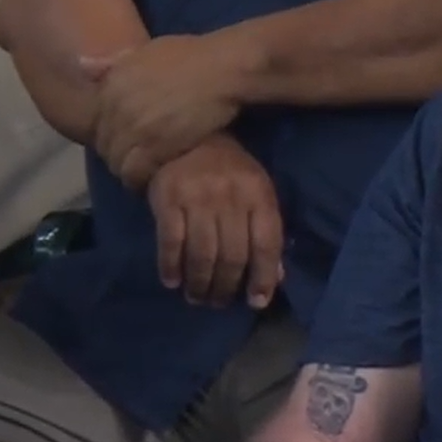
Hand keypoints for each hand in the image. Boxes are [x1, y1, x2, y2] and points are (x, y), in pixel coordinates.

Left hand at [87, 35, 243, 187]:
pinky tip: (151, 180)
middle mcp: (115, 106)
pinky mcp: (153, 147)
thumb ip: (115, 63)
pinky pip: (133, 173)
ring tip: (145, 174)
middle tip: (138, 161)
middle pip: (105, 144)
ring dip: (128, 170)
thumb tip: (81, 64)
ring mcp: (133, 128)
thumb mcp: (147, 50)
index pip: (98, 122)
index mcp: (111, 84)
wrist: (222, 69)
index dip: (112, 135)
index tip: (128, 141)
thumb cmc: (193, 55)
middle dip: (118, 154)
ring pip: (116, 162)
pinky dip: (139, 180)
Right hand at [147, 135, 284, 306]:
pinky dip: (171, 267)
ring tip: (197, 298)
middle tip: (218, 302)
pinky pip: (171, 242)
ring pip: (203, 255)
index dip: (263, 277)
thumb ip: (265, 233)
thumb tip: (274, 278)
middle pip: (232, 256)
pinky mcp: (168, 199)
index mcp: (258, 195)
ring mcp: (198, 198)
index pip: (266, 244)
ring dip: (200, 284)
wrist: (186, 139)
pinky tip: (172, 281)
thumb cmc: (229, 172)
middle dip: (226, 287)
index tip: (257, 301)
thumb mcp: (256, 194)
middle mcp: (231, 198)